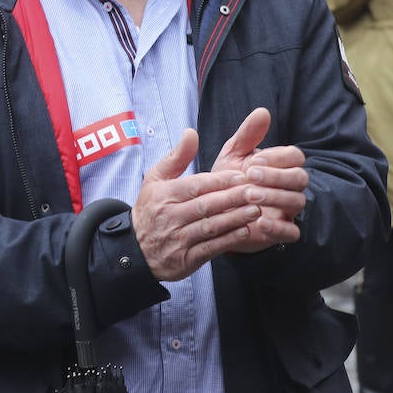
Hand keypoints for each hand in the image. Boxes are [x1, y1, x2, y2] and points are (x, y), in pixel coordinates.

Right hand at [131, 129, 263, 281]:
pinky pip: (210, 248)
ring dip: (235, 219)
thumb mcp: (155, 179)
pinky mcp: (185, 260)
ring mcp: (178, 240)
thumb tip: (191, 133)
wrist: (135, 250)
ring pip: (210, 227)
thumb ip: (177, 156)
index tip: (242, 175)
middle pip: (206, 205)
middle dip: (233, 198)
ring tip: (256, 209)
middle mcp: (170, 217)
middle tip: (256, 191)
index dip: (220, 180)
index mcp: (164, 195)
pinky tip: (245, 231)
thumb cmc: (151, 208)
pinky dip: (228, 240)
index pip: (196, 185)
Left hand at [211, 108, 307, 253]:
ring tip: (250, 196)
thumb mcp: (233, 155)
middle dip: (277, 176)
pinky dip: (278, 227)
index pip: (295, 157)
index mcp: (281, 165)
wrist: (213, 213)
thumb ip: (248, 135)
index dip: (279, 158)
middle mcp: (289, 186)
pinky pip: (292, 232)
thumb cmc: (227, 180)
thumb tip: (263, 111)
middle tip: (251, 177)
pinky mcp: (281, 232)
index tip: (255, 161)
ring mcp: (287, 210)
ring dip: (275, 198)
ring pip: (297, 202)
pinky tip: (260, 222)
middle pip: (300, 178)